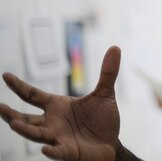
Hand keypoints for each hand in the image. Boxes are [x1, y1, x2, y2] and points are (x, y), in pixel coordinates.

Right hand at [0, 46, 121, 160]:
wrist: (111, 143)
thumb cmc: (103, 119)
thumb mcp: (105, 93)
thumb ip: (107, 72)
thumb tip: (115, 48)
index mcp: (57, 106)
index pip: (33, 95)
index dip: (19, 86)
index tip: (6, 75)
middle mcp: (52, 122)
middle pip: (26, 118)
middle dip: (11, 114)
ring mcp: (58, 137)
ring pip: (36, 135)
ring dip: (25, 130)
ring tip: (14, 123)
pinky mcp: (68, 152)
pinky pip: (57, 152)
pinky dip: (51, 150)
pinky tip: (45, 148)